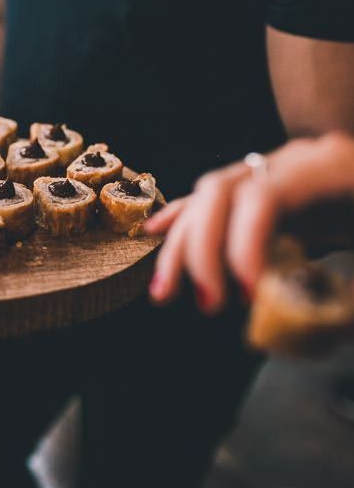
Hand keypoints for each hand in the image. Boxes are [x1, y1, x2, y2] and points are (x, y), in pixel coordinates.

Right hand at [145, 132, 353, 312]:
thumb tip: (332, 325)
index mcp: (323, 168)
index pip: (263, 199)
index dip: (246, 246)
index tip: (251, 298)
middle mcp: (284, 162)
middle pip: (220, 193)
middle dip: (202, 251)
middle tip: (208, 305)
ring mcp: (266, 168)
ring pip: (204, 195)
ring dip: (181, 244)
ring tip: (165, 293)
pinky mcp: (258, 182)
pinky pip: (206, 194)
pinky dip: (179, 217)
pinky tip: (155, 236)